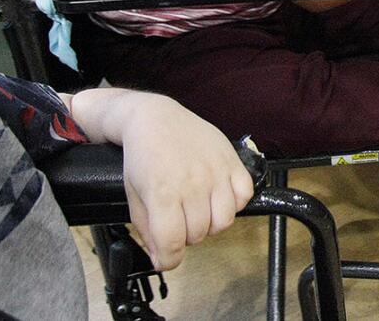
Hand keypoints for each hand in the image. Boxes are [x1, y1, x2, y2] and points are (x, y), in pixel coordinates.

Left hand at [115, 94, 254, 270]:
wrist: (156, 119)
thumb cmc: (143, 156)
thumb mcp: (134, 195)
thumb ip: (148, 229)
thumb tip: (163, 257)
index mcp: (163, 192)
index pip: (173, 244)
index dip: (168, 260)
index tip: (166, 258)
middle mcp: (192, 183)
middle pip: (198, 235)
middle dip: (186, 236)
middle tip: (177, 221)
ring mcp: (215, 171)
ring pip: (223, 222)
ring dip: (210, 223)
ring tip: (198, 210)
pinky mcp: (231, 161)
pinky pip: (244, 196)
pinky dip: (233, 203)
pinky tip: (217, 196)